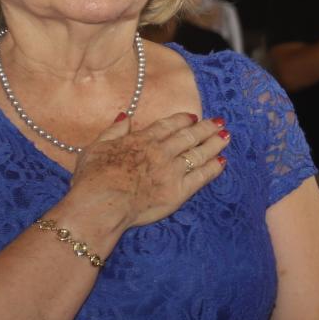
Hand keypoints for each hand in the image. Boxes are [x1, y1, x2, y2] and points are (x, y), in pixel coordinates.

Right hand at [67, 113, 229, 235]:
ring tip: (226, 136)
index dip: (183, 119)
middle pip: (189, 136)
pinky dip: (213, 168)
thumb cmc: (92, 178)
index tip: (193, 116)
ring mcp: (172, 171)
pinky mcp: (179, 191)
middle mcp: (161, 152)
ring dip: (214, 143)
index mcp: (142, 140)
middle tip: (219, 121)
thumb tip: (124, 116)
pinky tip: (222, 162)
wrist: (102, 203)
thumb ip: (113, 131)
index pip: (168, 125)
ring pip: (199, 153)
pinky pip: (201, 177)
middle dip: (205, 127)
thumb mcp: (96, 147)